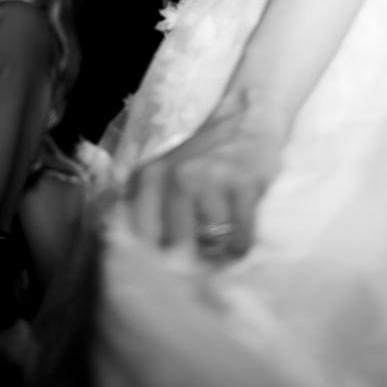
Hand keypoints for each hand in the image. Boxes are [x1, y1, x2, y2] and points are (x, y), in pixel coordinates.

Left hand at [126, 108, 284, 260]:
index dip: (153, 258)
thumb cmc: (204, 153)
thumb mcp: (166, 168)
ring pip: (211, 243)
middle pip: (177, 244)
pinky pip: (241, 238)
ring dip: (218, 250)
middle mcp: (180, 177)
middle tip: (198, 259)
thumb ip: (147, 202)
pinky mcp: (244, 185)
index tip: (165, 267)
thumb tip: (141, 253)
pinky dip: (241, 246)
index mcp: (154, 175)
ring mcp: (213, 179)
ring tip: (222, 239)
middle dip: (188, 258)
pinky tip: (239, 237)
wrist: (246, 118)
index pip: (143, 233)